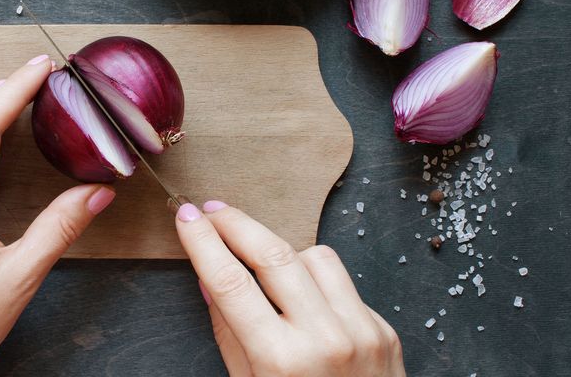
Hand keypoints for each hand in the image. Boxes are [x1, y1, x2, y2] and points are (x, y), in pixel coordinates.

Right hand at [175, 201, 404, 376]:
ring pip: (314, 256)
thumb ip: (229, 333)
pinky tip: (302, 297)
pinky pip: (342, 282)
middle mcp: (325, 340)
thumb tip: (209, 278)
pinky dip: (316, 280)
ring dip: (282, 251)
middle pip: (273, 254)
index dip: (203, 242)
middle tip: (213, 209)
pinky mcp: (383, 329)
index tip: (187, 217)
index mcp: (282, 362)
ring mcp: (361, 331)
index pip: (230, 282)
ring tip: (261, 263)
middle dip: (237, 223)